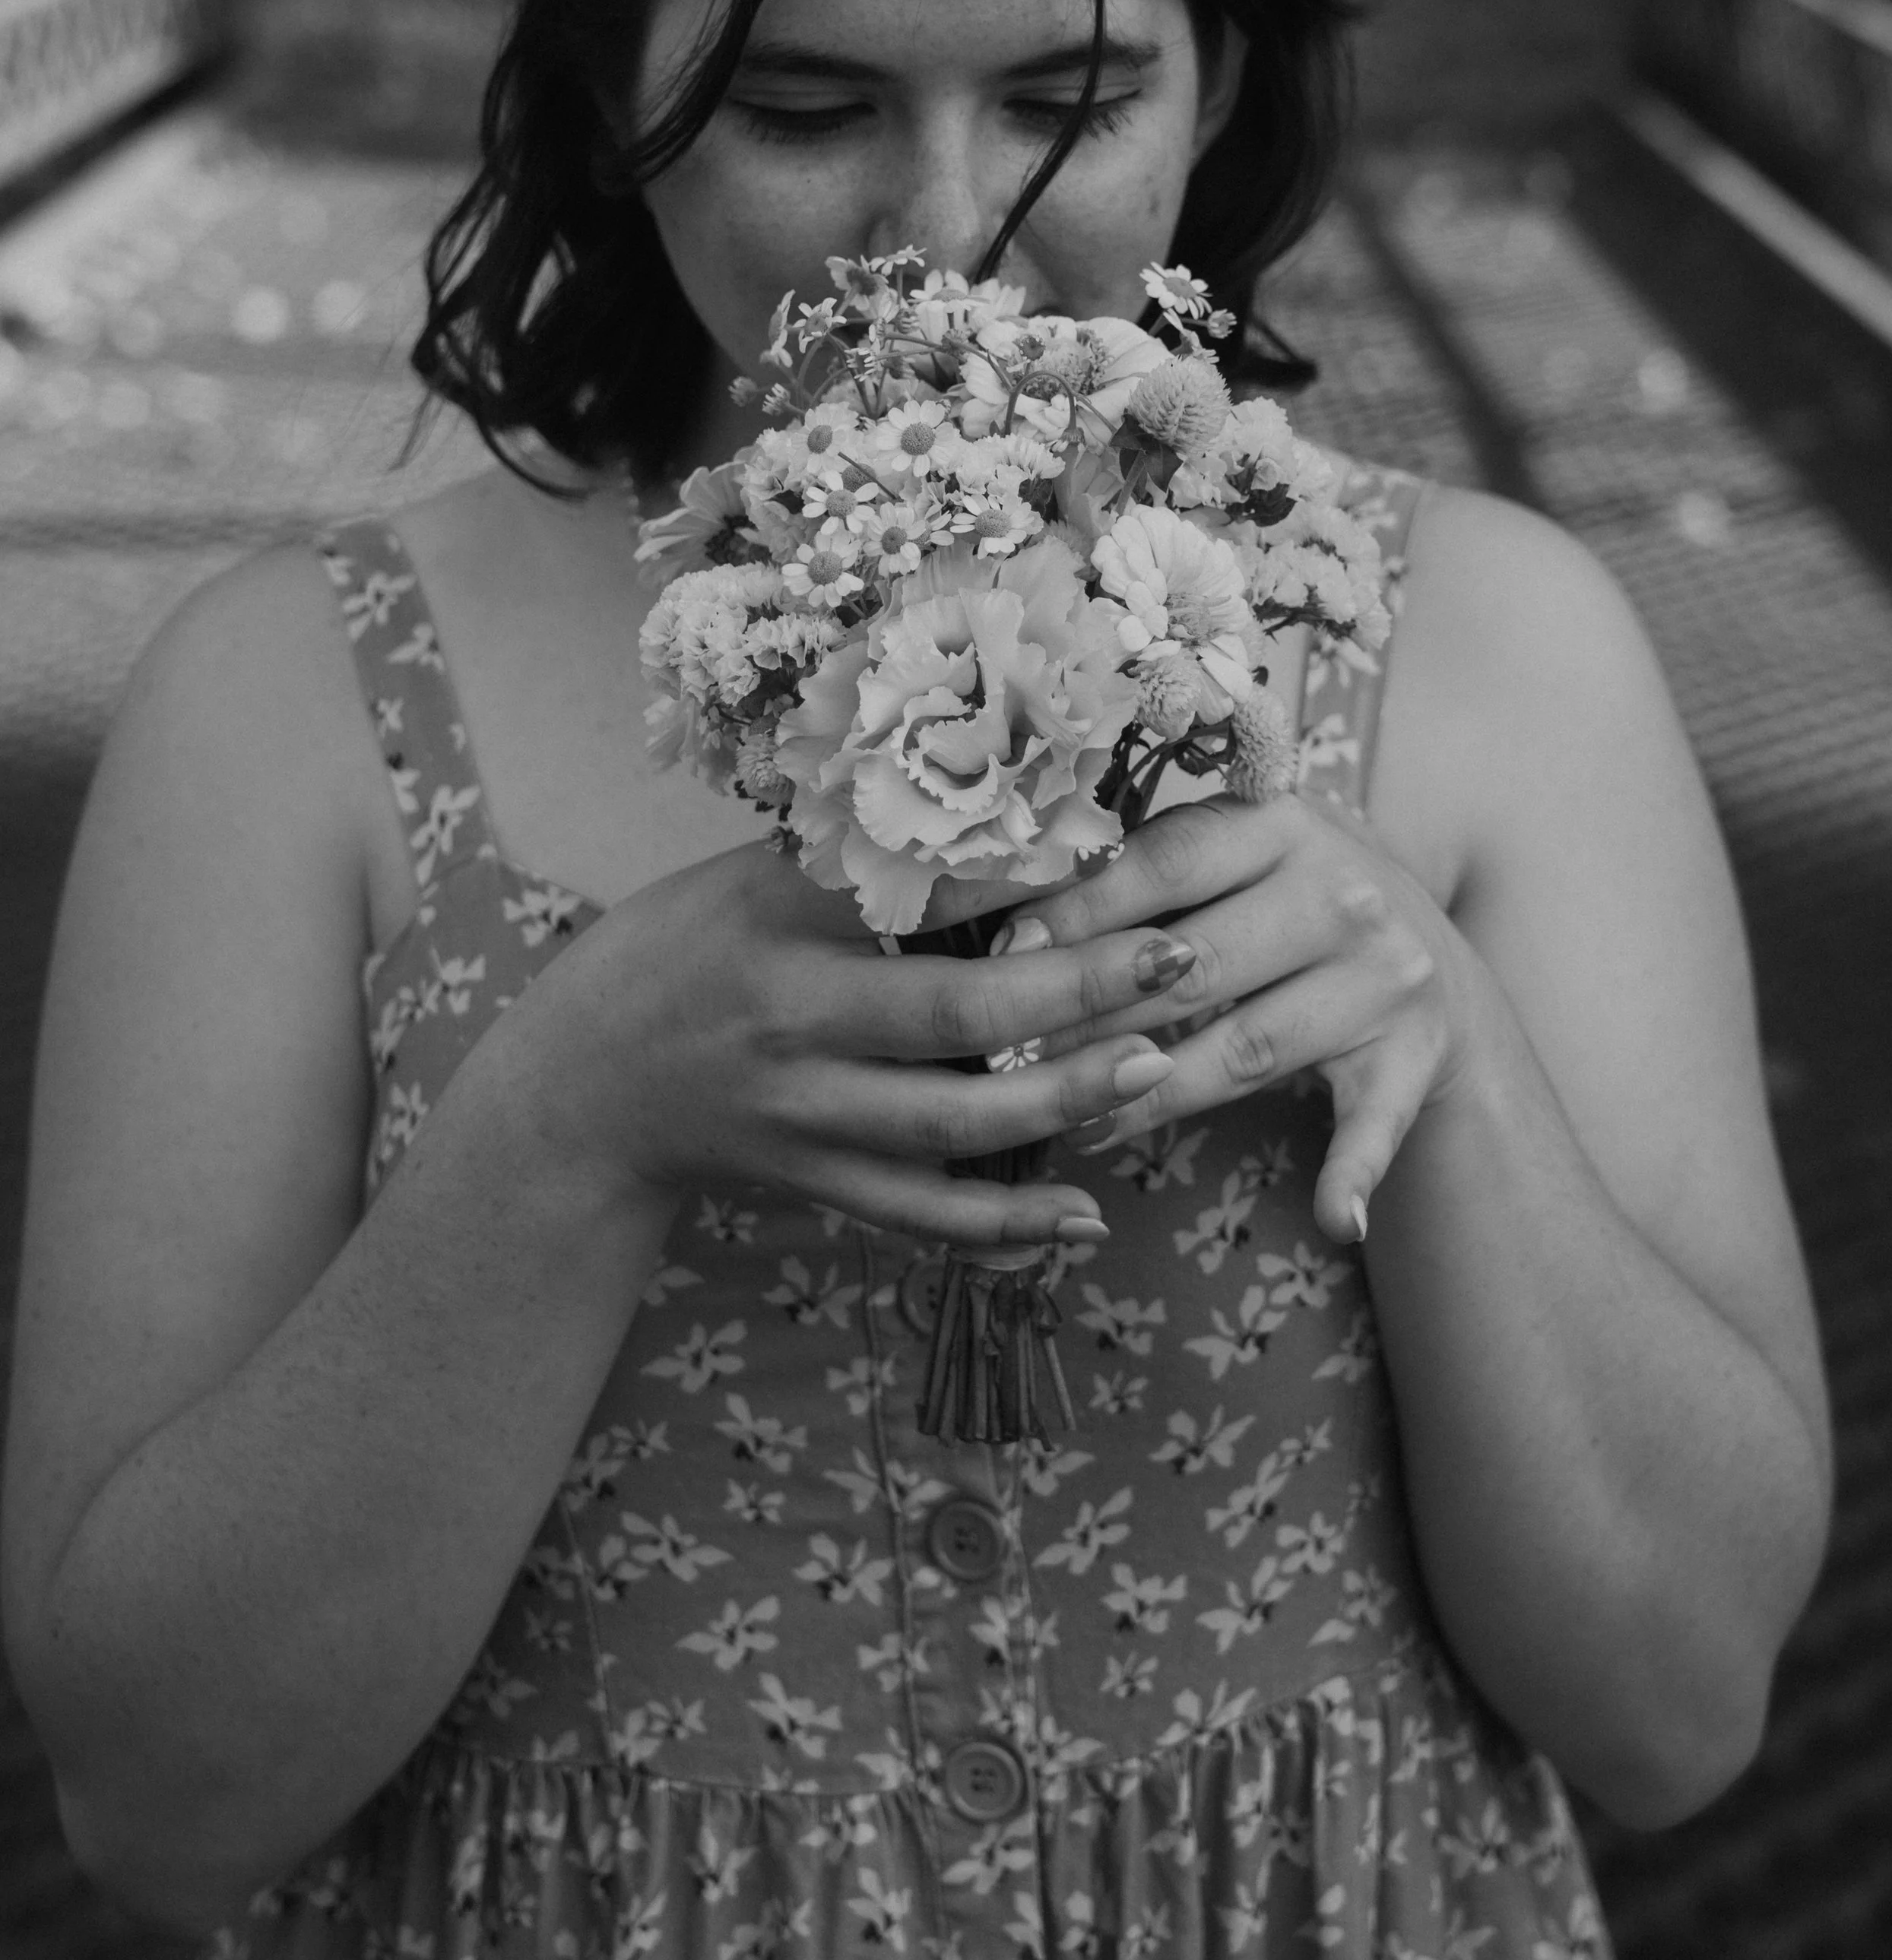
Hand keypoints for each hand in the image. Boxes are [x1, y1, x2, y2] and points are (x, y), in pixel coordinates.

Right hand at [543, 840, 1184, 1248]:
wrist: (578, 1087)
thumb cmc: (682, 949)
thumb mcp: (749, 877)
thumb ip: (856, 856)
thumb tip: (1005, 805)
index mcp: (776, 920)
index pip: (913, 893)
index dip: (1018, 874)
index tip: (1112, 847)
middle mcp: (789, 1020)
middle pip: (951, 1013)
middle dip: (1072, 987)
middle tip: (1173, 957)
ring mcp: (799, 1114)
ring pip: (948, 1122)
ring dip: (1060, 1099)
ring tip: (1154, 1068)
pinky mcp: (809, 1183)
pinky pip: (918, 1215)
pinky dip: (1002, 1225)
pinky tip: (1085, 1218)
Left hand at [994, 792, 1471, 1243]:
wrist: (1430, 959)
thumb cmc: (1287, 898)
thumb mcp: (1235, 857)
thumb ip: (1146, 870)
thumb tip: (1008, 915)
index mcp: (1283, 823)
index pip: (1167, 862)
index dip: (1081, 909)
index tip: (1003, 951)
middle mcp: (1344, 892)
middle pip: (1197, 964)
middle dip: (1091, 1016)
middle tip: (1006, 1058)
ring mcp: (1384, 978)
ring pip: (1247, 1047)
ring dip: (1154, 1097)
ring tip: (1072, 1126)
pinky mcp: (1413, 1057)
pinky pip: (1376, 1123)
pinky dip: (1356, 1173)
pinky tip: (1333, 1217)